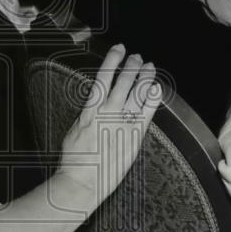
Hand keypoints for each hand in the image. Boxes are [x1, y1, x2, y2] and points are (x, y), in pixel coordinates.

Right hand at [58, 44, 159, 200]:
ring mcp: (122, 124)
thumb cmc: (75, 160)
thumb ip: (87, 115)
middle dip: (131, 66)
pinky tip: (156, 88)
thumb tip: (93, 105)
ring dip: (144, 77)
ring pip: (136, 93)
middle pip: (123, 82)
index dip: (112, 61)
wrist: (82, 181)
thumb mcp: (74, 130)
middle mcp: (107, 113)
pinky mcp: (134, 137)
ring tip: (149, 67)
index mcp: (90, 110)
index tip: (118, 50)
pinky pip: (146, 113)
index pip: (103, 78)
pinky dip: (152, 99)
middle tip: (137, 57)